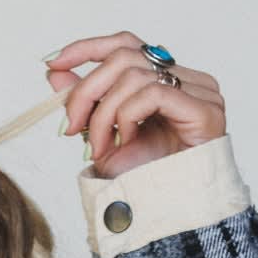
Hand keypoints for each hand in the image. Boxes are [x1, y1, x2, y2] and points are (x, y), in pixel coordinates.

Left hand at [44, 31, 226, 178]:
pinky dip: (127, 116)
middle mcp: (186, 78)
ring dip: (103, 113)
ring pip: (133, 75)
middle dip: (86, 91)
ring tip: (99, 146)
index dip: (87, 47)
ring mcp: (200, 91)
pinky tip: (125, 141)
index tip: (52, 61)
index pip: (125, 44)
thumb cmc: (141, 178)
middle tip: (70, 127)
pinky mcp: (205, 108)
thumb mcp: (100, 134)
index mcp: (164, 80)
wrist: (165, 213)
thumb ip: (83, 101)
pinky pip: (152, 93)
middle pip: (124, 57)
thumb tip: (54, 70)